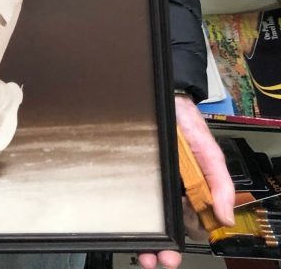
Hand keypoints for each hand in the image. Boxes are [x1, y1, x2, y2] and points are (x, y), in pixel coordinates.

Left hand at [136, 95, 234, 268]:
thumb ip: (221, 183)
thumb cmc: (188, 123)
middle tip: (156, 259)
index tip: (173, 254)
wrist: (166, 96)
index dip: (181, 242)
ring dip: (144, 238)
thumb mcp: (209, 153)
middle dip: (161, 248)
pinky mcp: (130, 170)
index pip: (187, 225)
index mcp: (190, 189)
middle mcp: (168, 188)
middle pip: (164, 225)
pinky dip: (125, 213)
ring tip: (141, 252)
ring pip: (146, 216)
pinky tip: (123, 226)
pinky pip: (126, 194)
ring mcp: (148, 180)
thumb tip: (225, 217)